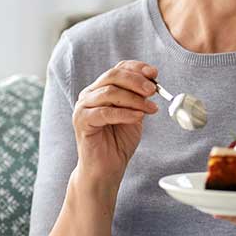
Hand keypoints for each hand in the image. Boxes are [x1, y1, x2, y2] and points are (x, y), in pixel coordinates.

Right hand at [73, 60, 158, 186]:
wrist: (106, 167)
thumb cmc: (120, 140)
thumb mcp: (135, 113)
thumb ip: (140, 97)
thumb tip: (152, 82)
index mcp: (102, 88)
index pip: (119, 69)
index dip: (137, 68)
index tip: (154, 73)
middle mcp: (90, 94)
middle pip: (113, 76)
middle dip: (136, 81)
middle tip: (153, 90)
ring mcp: (83, 107)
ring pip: (109, 92)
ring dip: (134, 99)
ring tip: (150, 108)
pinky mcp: (82, 122)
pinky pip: (104, 113)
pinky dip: (124, 113)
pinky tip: (138, 117)